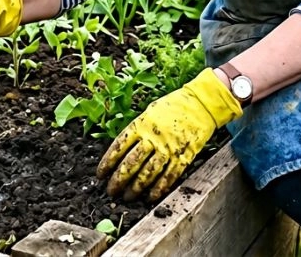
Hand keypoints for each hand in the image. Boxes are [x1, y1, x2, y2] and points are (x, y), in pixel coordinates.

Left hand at [97, 68, 241, 201]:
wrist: (201, 104)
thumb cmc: (173, 106)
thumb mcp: (149, 111)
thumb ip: (137, 129)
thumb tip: (121, 149)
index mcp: (141, 124)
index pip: (119, 147)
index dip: (107, 162)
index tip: (100, 174)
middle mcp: (153, 138)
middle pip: (131, 163)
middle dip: (119, 180)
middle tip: (111, 191)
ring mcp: (168, 148)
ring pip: (148, 173)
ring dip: (136, 187)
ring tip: (128, 197)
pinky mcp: (183, 157)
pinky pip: (169, 176)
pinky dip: (159, 188)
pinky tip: (151, 197)